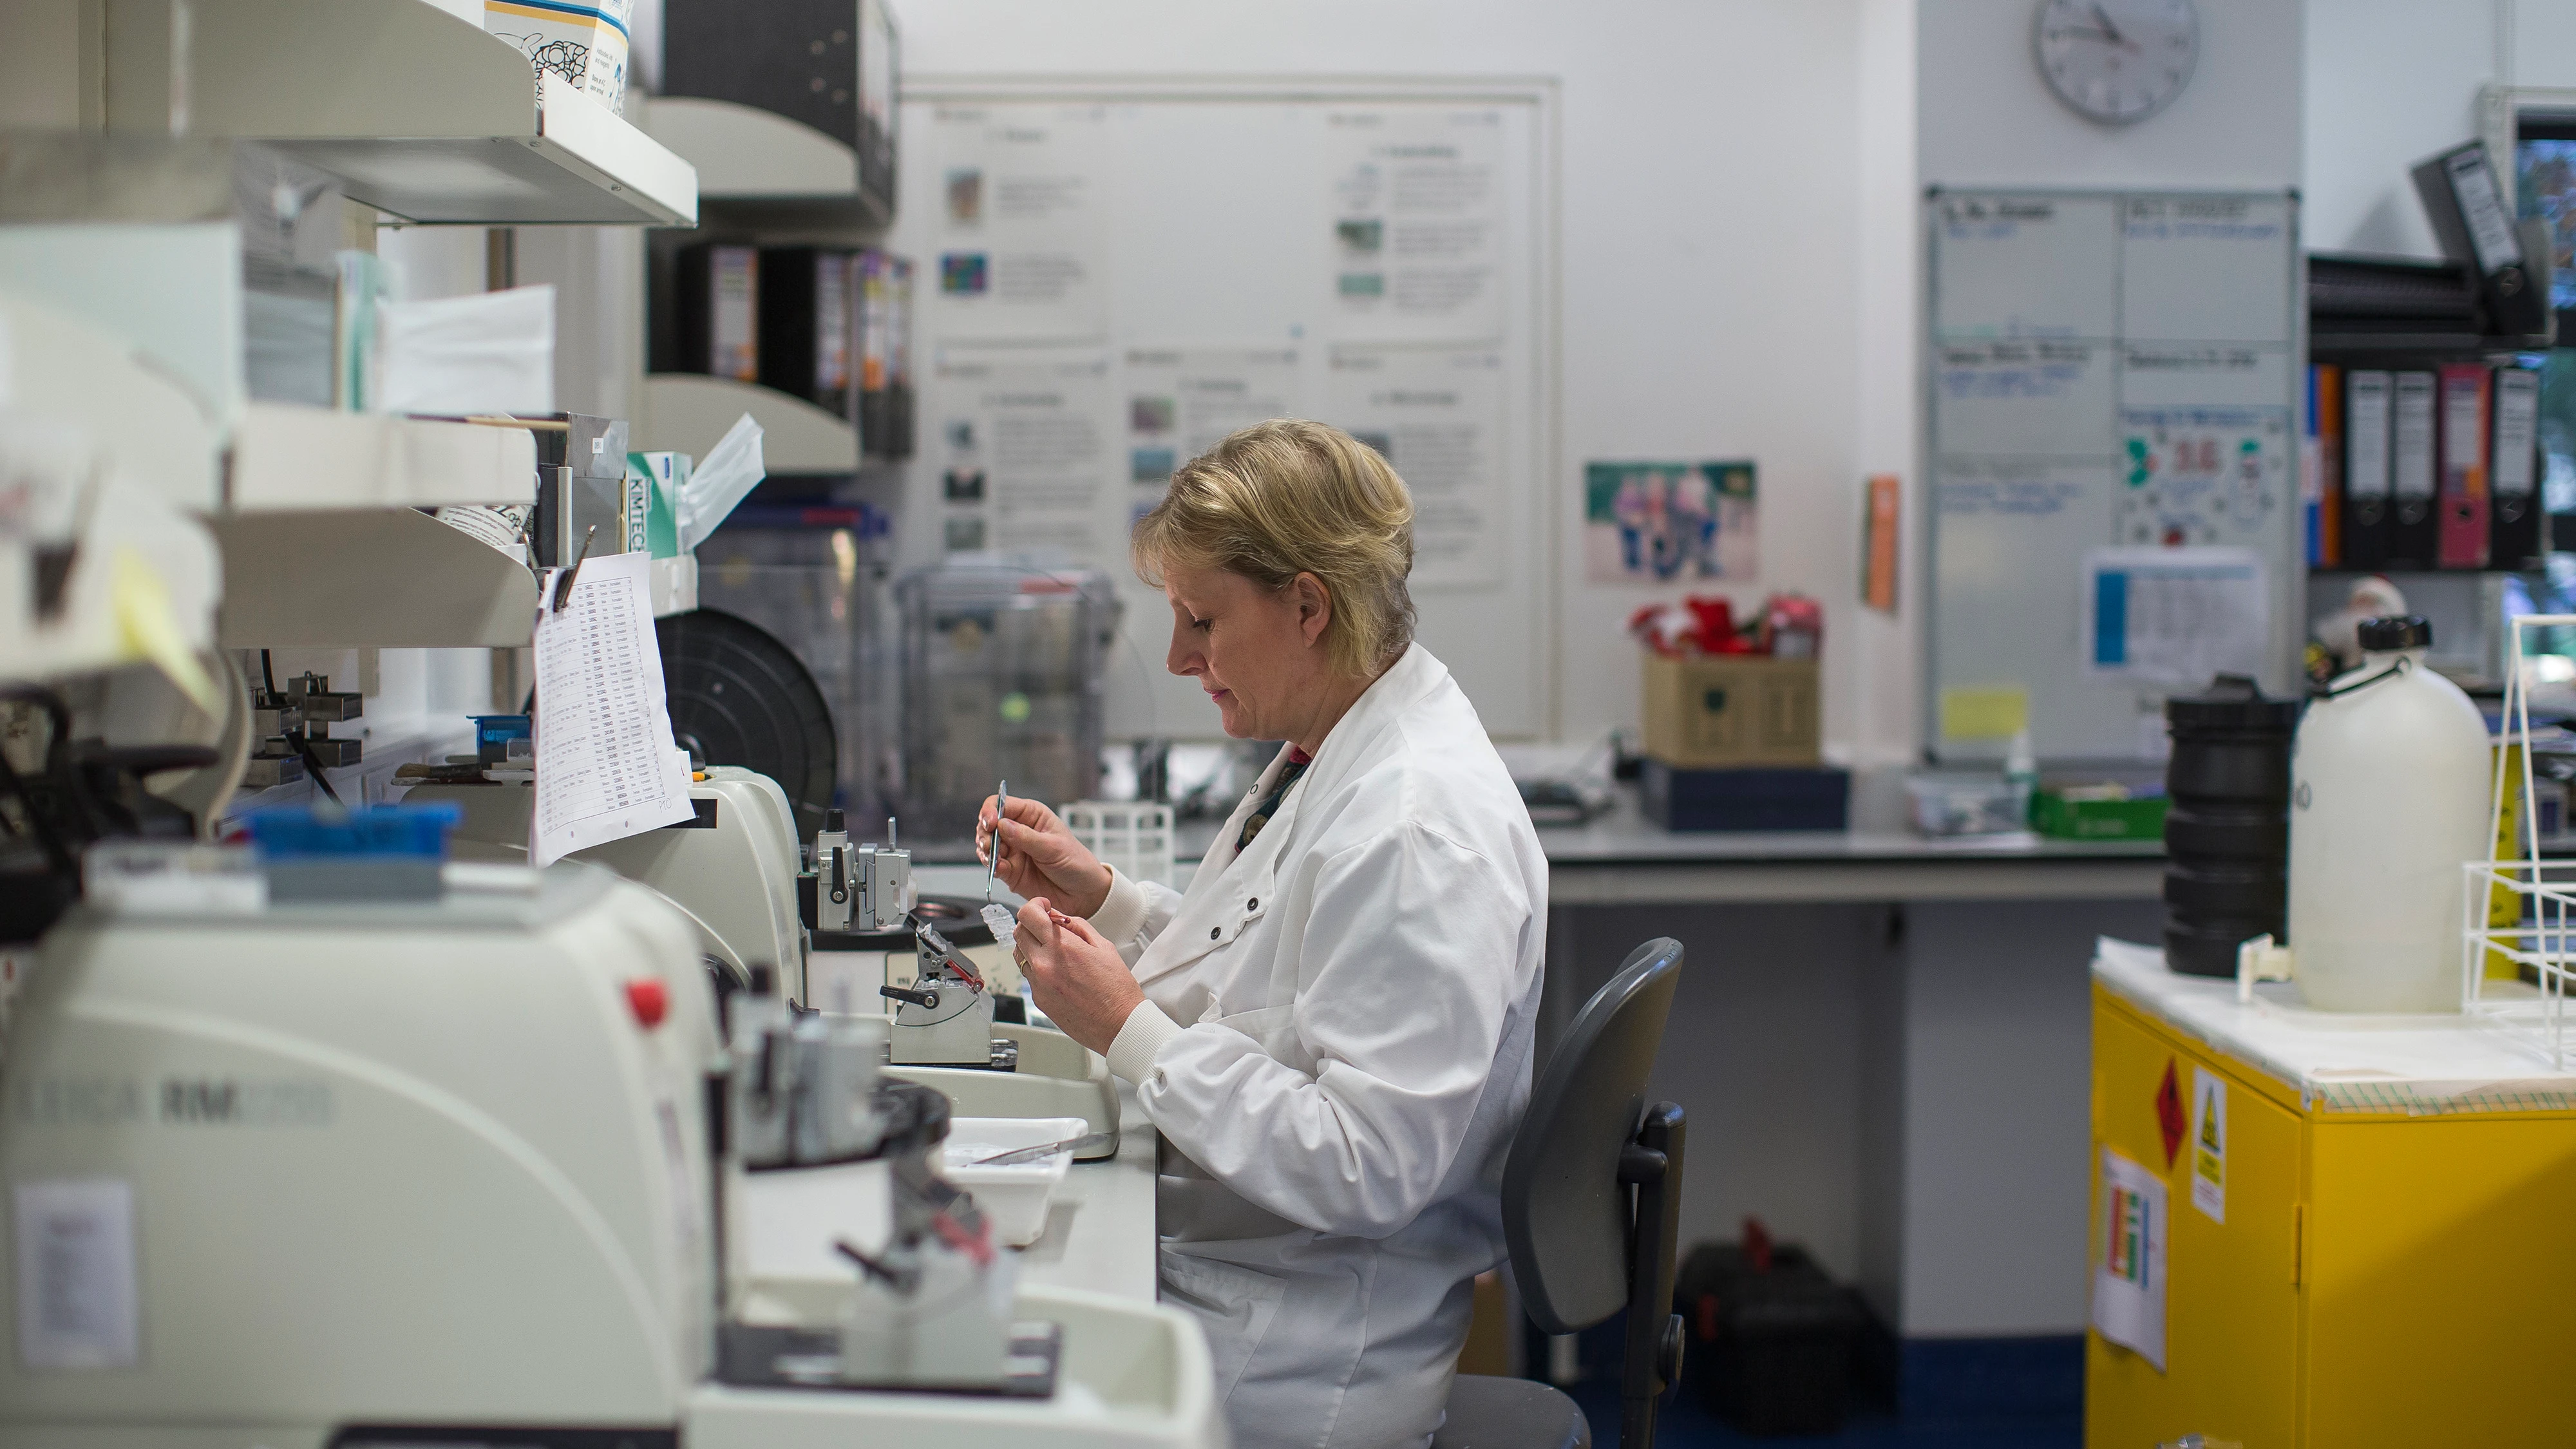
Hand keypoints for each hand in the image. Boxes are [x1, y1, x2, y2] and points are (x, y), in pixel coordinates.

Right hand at [977, 795, 1112, 918]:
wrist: (1083, 893)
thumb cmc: (1076, 863)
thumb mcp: (1054, 847)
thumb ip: (1027, 837)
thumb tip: (1002, 825)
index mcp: (1032, 815)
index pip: (1002, 804)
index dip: (991, 811)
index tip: (990, 823)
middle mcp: (1019, 830)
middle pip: (989, 824)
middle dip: (985, 833)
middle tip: (988, 845)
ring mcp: (1013, 851)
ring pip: (987, 845)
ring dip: (985, 851)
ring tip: (993, 858)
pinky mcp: (1010, 870)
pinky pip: (994, 866)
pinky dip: (992, 867)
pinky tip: (998, 869)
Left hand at [1015, 898, 1144, 1055]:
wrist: (1119, 1026)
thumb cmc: (1117, 990)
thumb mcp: (1104, 947)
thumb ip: (1077, 926)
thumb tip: (1058, 916)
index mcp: (1063, 947)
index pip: (1029, 915)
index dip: (1034, 905)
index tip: (1043, 907)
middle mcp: (1045, 964)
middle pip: (1018, 932)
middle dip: (1031, 924)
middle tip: (1046, 926)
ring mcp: (1039, 984)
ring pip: (1019, 954)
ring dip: (1031, 945)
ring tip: (1053, 950)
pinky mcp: (1038, 1000)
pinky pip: (1029, 975)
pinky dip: (1038, 967)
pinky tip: (1059, 972)